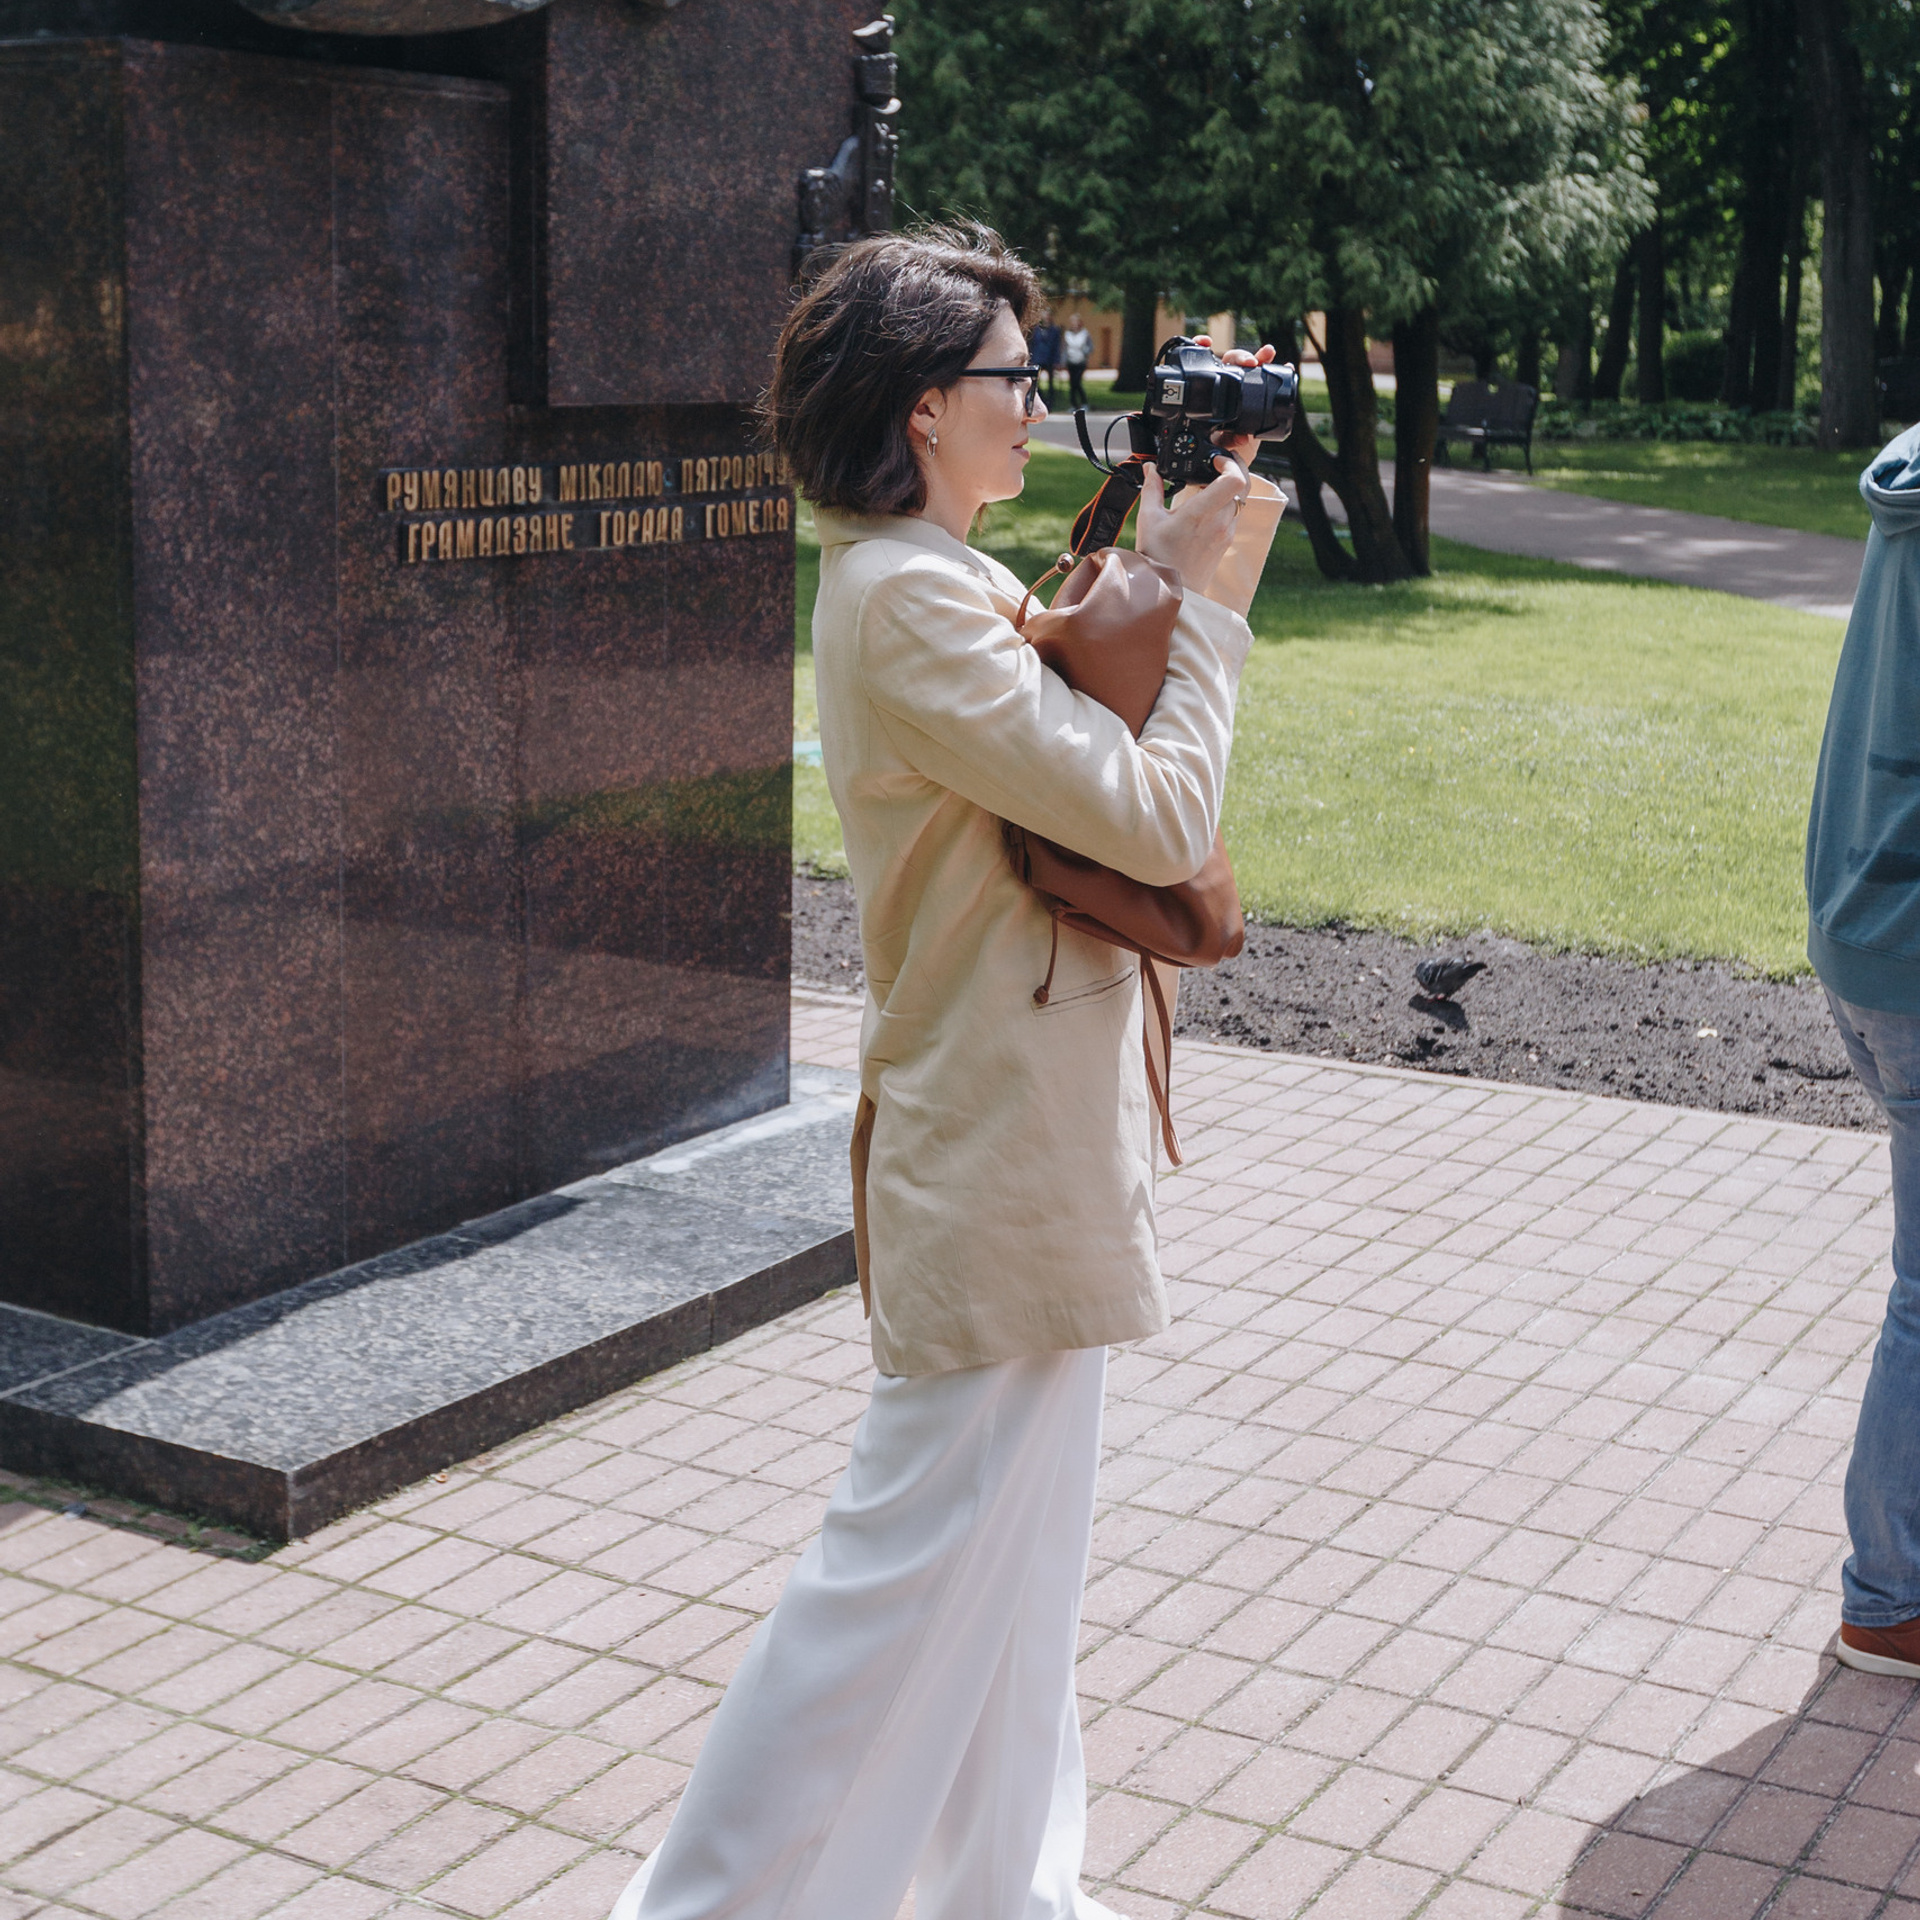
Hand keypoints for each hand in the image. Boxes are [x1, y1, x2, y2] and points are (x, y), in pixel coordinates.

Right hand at [1134, 454, 1250, 596]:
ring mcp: (1226, 533)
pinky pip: (1234, 515)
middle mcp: (1220, 522)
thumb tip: (1150, 469)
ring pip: (1239, 500)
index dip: (1230, 462)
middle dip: (1230, 471)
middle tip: (1214, 467)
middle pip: (1242, 485)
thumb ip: (1152, 488)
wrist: (1170, 590)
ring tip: (1206, 488)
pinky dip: (1224, 505)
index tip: (1216, 459)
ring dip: (1227, 489)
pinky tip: (1206, 508)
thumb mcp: (1149, 519)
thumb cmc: (1158, 558)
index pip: (1234, 479)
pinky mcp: (1227, 542)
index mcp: (1201, 513)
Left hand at [1193, 335, 1278, 471]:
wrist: (1233, 459)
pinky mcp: (1261, 395)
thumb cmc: (1216, 450)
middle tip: (1249, 363)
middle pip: (1231, 362)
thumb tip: (1238, 436)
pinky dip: (1280, 370)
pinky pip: (1271, 379)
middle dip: (1239, 357)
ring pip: (1251, 366)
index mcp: (1207, 393)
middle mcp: (1226, 386)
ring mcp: (1244, 389)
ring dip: (1260, 356)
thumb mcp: (1212, 446)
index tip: (1206, 341)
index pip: (1203, 365)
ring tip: (1267, 354)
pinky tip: (1286, 366)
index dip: (1201, 347)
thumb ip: (1222, 440)